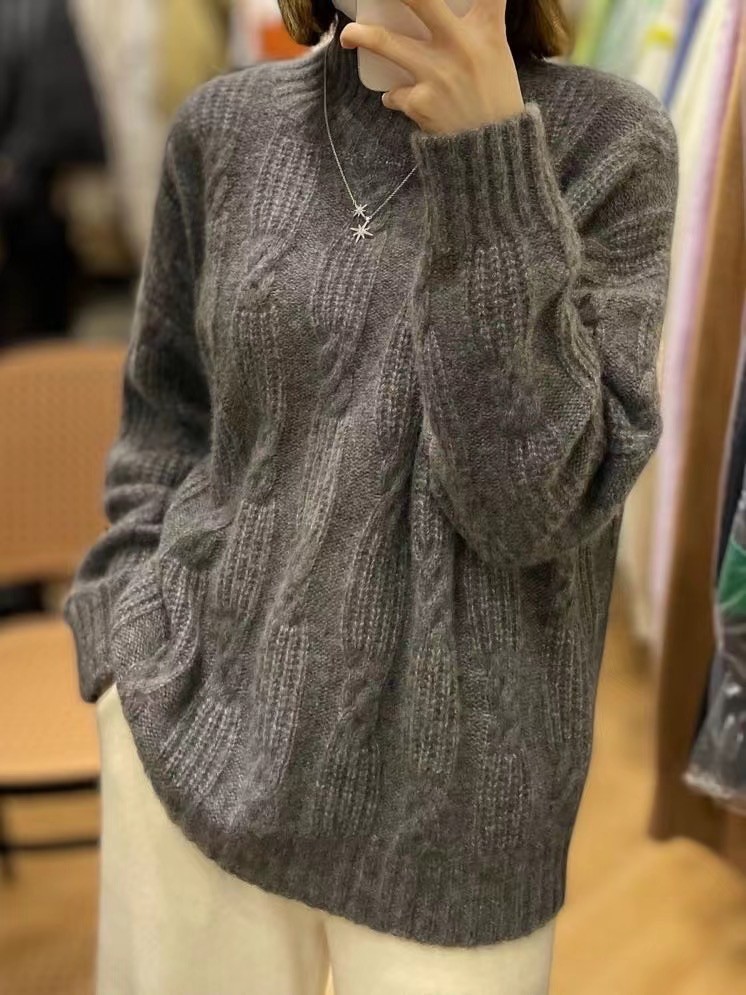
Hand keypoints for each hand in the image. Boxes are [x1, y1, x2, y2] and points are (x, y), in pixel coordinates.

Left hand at [339, 0, 524, 135]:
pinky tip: (399, 99)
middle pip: (419, 0)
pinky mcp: (420, 103)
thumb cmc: (495, 99)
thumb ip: (484, 22)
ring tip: (348, 36)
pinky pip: (394, 94)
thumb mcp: (497, 53)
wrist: (491, 152)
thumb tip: (477, 2)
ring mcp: (437, 74)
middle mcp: (461, 46)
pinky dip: (394, 96)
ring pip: (384, 42)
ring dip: (359, 36)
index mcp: (486, 31)